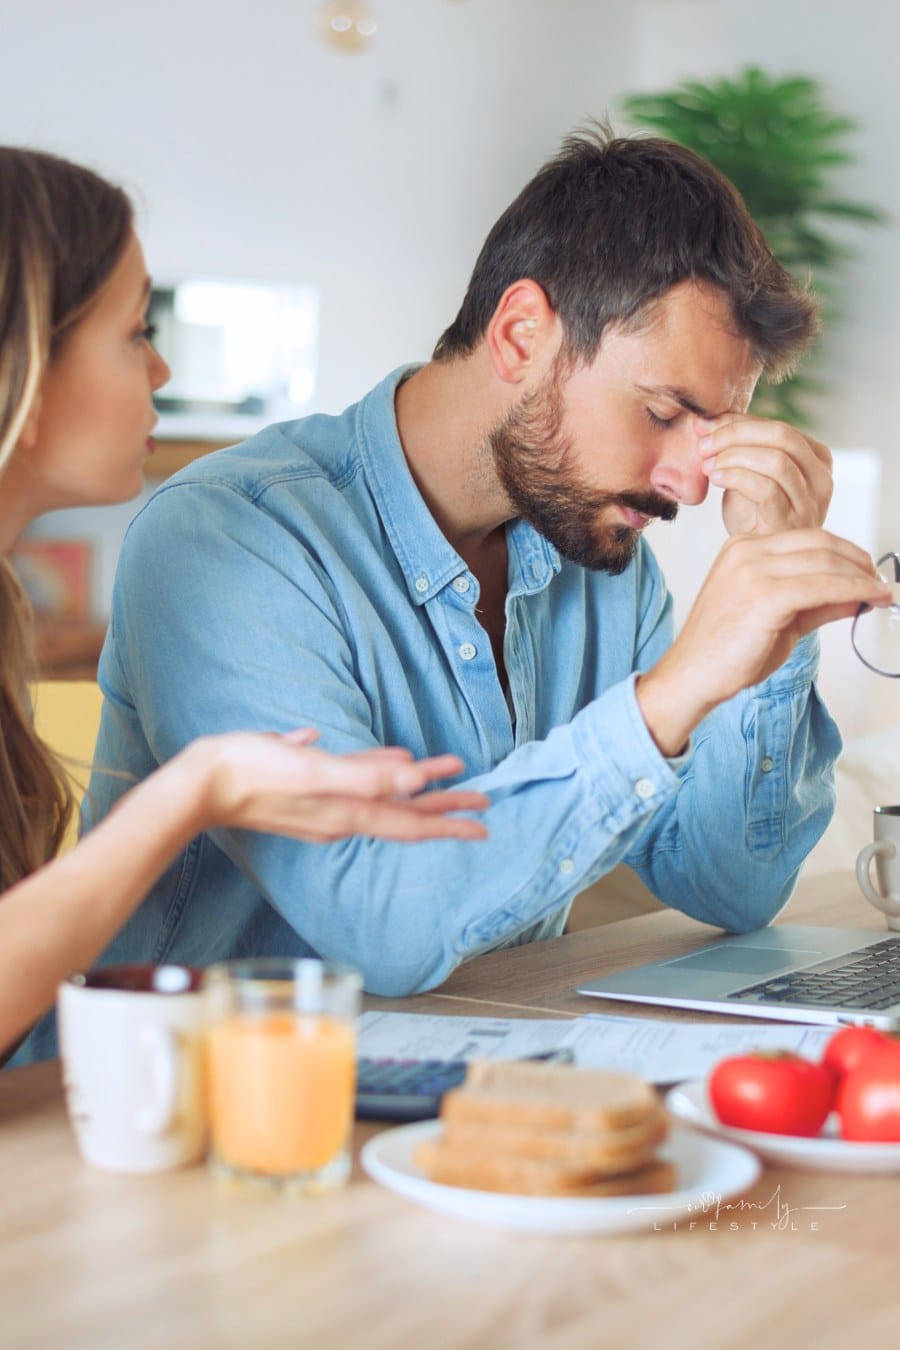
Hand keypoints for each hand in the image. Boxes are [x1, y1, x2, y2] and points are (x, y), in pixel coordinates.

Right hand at [191, 732, 488, 842]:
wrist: (199, 783)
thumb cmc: (252, 773)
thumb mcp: (314, 771)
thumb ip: (366, 776)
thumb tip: (417, 780)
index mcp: (347, 812)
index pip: (411, 822)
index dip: (450, 820)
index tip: (486, 820)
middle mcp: (339, 813)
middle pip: (403, 812)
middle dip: (444, 805)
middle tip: (482, 798)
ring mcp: (321, 802)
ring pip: (380, 795)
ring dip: (413, 787)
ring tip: (441, 775)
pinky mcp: (303, 784)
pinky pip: (351, 778)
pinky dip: (373, 768)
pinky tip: (374, 756)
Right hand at [636, 529, 891, 756]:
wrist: (693, 675)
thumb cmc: (727, 650)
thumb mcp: (778, 617)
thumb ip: (815, 602)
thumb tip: (858, 595)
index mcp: (744, 548)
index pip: (808, 538)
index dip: (846, 552)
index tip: (868, 571)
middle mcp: (747, 551)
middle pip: (820, 543)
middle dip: (859, 562)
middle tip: (881, 582)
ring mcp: (753, 570)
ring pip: (825, 562)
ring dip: (862, 577)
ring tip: (882, 593)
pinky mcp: (764, 596)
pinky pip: (822, 587)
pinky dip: (853, 590)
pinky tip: (869, 599)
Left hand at [695, 413, 832, 536]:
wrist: (755, 558)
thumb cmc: (752, 513)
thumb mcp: (748, 470)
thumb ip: (736, 444)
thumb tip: (701, 420)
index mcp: (816, 458)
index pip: (778, 426)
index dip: (737, 422)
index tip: (703, 427)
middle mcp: (822, 478)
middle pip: (781, 436)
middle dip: (735, 434)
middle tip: (703, 444)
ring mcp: (810, 503)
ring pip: (776, 461)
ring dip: (733, 456)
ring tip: (707, 464)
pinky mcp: (791, 523)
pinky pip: (766, 489)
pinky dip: (736, 477)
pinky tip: (716, 479)